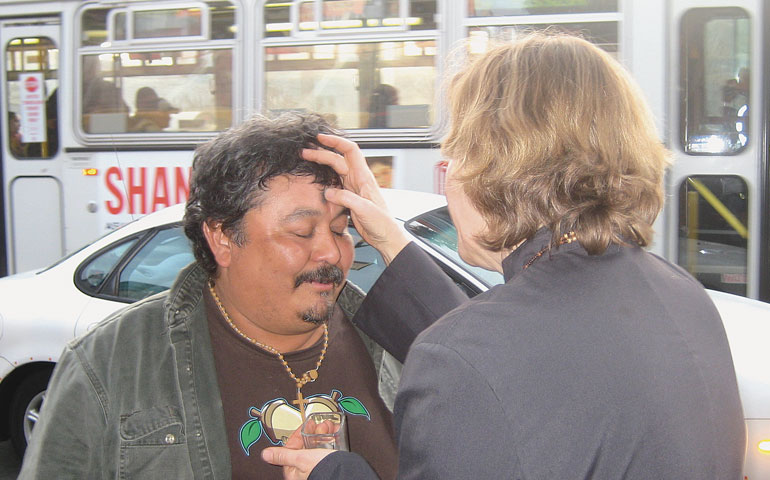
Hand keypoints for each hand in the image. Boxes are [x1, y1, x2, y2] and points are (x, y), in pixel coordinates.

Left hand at [262, 428, 333, 479]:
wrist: (345, 473)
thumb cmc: (322, 469)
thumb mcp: (300, 458)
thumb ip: (283, 455)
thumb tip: (265, 454)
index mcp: (295, 471)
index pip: (292, 448)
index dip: (298, 434)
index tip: (305, 425)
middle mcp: (306, 469)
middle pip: (306, 445)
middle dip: (313, 431)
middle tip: (319, 424)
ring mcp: (318, 465)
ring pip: (318, 444)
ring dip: (323, 432)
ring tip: (329, 425)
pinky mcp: (330, 462)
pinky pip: (329, 447)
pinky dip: (332, 438)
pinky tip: (335, 431)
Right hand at [303, 134, 409, 262]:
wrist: (385, 237)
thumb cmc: (382, 223)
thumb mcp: (365, 210)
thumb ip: (347, 199)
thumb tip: (328, 192)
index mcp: (364, 178)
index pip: (350, 151)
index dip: (336, 142)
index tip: (321, 138)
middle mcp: (358, 180)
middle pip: (338, 159)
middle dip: (321, 152)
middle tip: (304, 152)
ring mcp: (353, 188)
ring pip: (335, 170)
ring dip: (322, 163)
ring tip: (307, 159)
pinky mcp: (349, 198)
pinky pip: (334, 184)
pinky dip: (324, 178)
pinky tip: (316, 179)